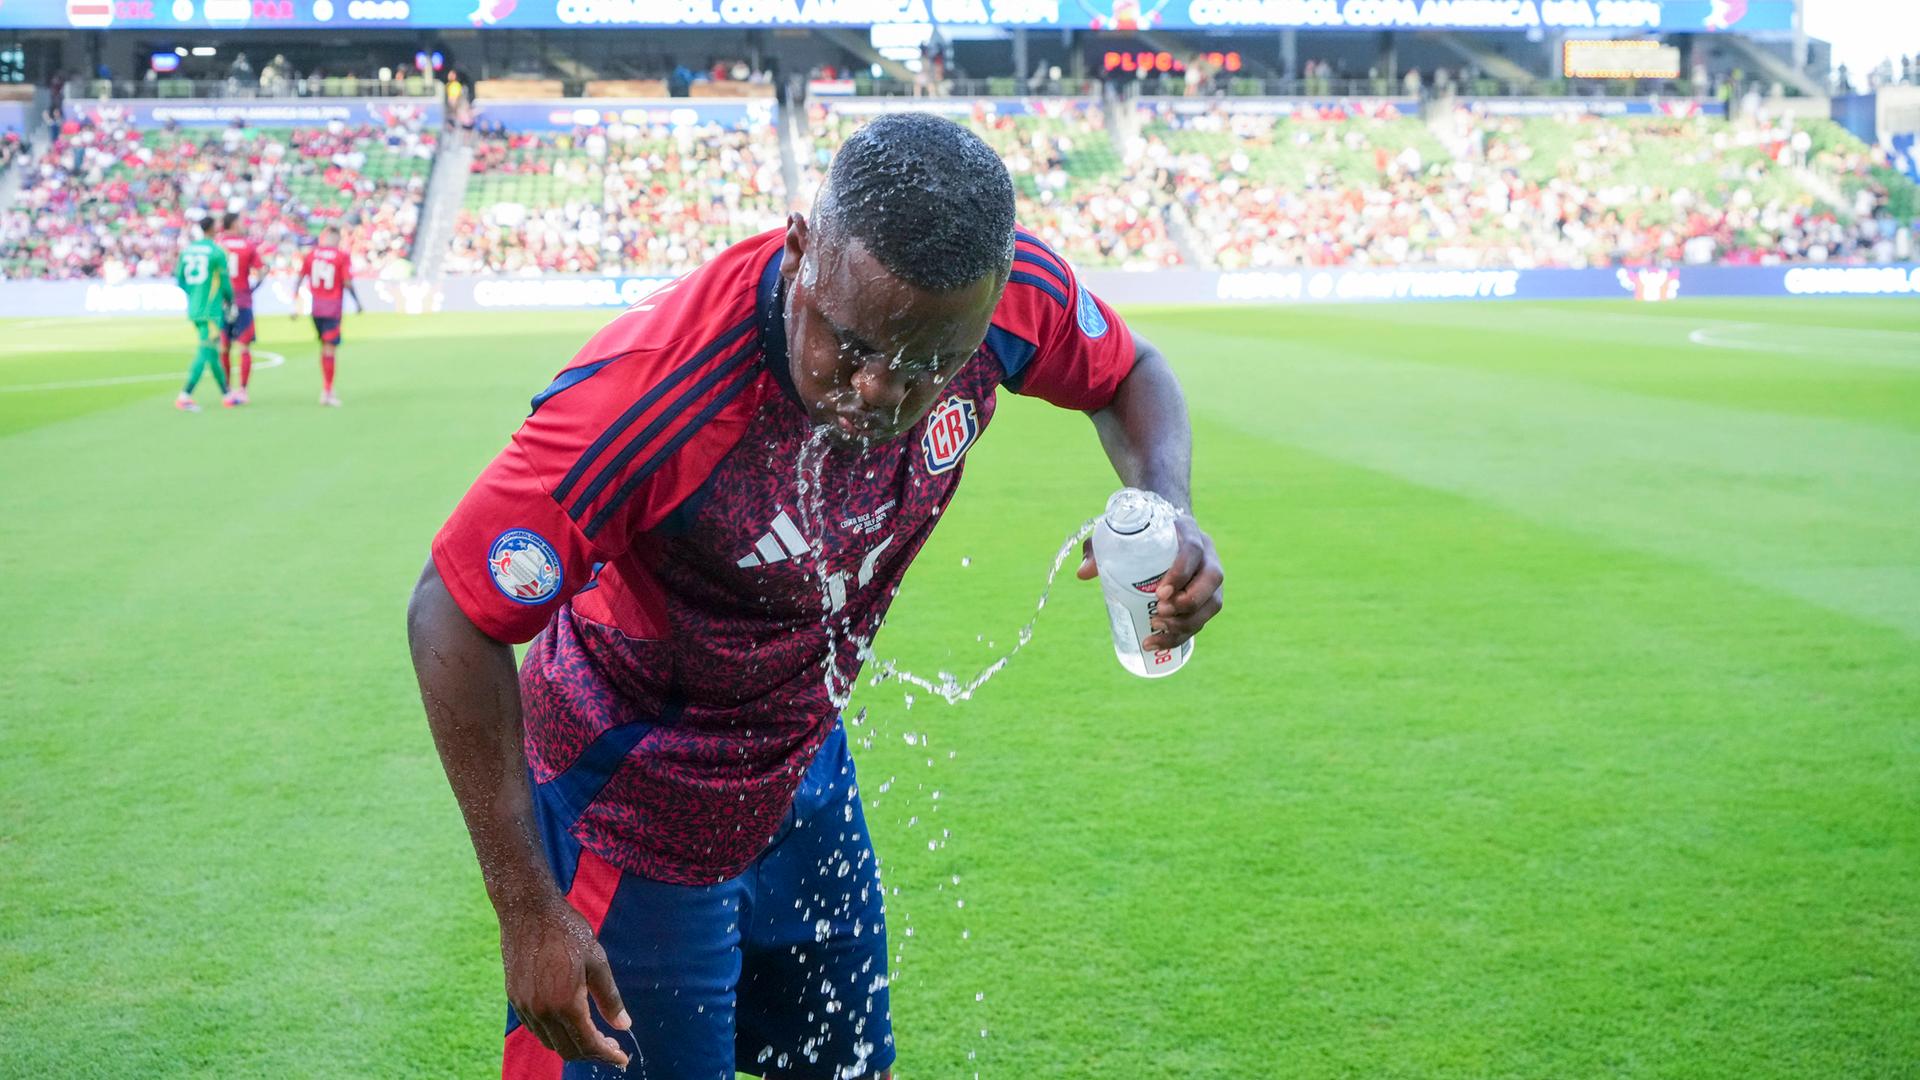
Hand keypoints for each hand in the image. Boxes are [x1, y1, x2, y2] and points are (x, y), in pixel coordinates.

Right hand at [499, 891, 631, 1067]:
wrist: (528, 911)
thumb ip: (610, 998)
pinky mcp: (514, 998)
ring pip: (550, 1042)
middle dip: (592, 1054)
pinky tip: (568, 1022)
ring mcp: (524, 1006)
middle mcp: (542, 1011)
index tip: (622, 1059)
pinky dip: (554, 1033)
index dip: (607, 1055)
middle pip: (568, 1050)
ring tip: (592, 1036)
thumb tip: (624, 1026)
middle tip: (611, 1047)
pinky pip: (536, 1028)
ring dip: (572, 1045)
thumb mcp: (597, 962)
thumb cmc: (567, 932)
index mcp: (565, 1003)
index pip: (588, 1043)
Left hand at [1078, 514, 1223, 651]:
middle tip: (1158, 611)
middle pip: (1212, 579)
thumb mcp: (1118, 536)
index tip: (1159, 592)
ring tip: (1157, 629)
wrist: (1163, 535)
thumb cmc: (1139, 535)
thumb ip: (1099, 549)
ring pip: (1212, 603)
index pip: (1194, 550)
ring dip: (1187, 622)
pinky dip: (1182, 635)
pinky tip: (1158, 643)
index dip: (1181, 572)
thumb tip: (1082, 573)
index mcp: (1188, 532)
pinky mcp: (1207, 599)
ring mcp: (1210, 578)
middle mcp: (1207, 554)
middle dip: (1188, 601)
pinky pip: (1203, 620)